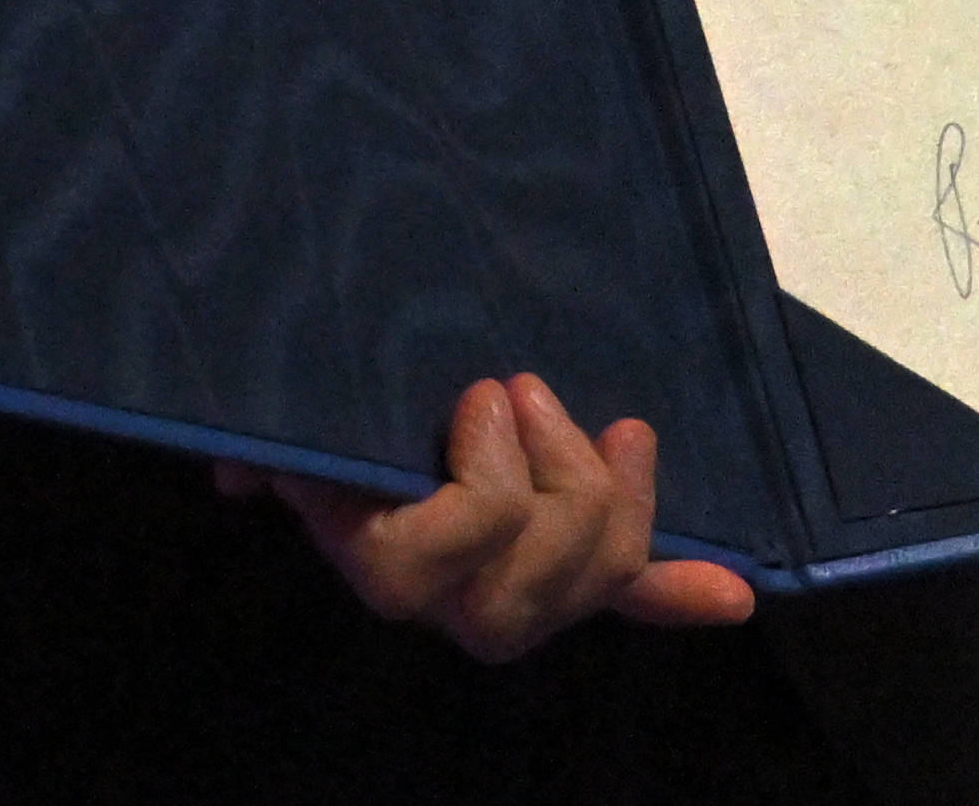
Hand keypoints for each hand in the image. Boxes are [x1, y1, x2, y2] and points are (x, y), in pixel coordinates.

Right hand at [245, 370, 757, 657]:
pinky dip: (683, 593)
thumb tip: (242, 474)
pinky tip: (735, 596)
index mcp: (380, 554)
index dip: (486, 486)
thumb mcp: (302, 412)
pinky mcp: (577, 568)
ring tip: (602, 419)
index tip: (484, 395)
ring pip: (598, 572)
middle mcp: (454, 596)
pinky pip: (631, 595)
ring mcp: (525, 588)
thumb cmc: (334, 394)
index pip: (442, 558)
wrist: (383, 383)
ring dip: (615, 487)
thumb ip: (267, 441)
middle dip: (556, 473)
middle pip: (540, 574)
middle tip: (527, 387)